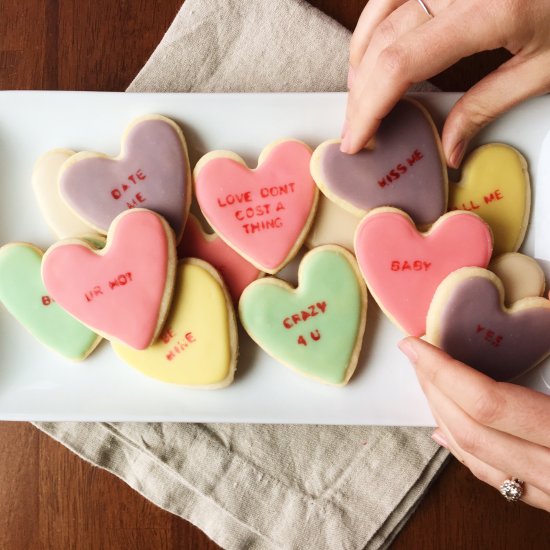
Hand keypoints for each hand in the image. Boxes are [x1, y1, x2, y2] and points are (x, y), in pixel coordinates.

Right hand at [342, 0, 549, 166]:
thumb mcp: (542, 67)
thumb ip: (486, 106)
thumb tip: (449, 147)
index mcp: (486, 8)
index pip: (399, 65)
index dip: (369, 108)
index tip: (358, 139)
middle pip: (381, 45)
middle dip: (360, 95)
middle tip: (357, 130)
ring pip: (375, 16)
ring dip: (359, 63)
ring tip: (360, 99)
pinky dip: (373, 28)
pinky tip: (372, 53)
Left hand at [399, 336, 549, 511]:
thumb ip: (548, 358)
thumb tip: (537, 310)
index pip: (486, 403)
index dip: (442, 372)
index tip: (414, 346)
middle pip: (469, 430)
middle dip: (433, 389)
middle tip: (416, 358)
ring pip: (476, 458)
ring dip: (441, 416)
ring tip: (425, 384)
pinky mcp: (549, 498)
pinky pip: (495, 478)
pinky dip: (463, 450)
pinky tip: (445, 431)